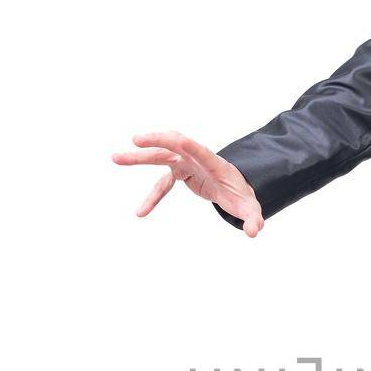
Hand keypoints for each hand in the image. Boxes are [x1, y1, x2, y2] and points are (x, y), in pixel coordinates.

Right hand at [111, 131, 263, 234]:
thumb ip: (253, 218)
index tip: (173, 139)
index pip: (200, 150)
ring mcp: (187, 163)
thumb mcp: (251, 208)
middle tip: (135, 141)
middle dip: (157, 141)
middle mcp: (197, 159)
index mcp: (214, 163)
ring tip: (116, 158)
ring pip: (161, 156)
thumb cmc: (243, 195)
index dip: (187, 144)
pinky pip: (162, 183)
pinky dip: (152, 197)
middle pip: (175, 145)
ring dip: (139, 158)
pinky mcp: (181, 173)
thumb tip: (254, 231)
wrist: (238, 188)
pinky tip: (140, 213)